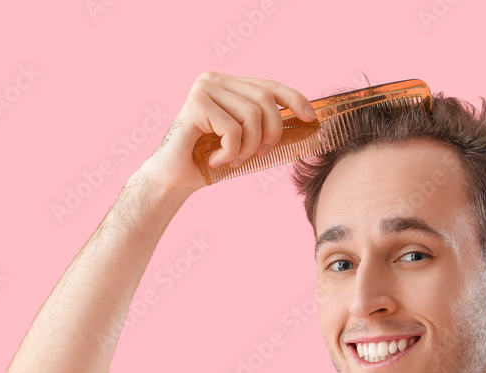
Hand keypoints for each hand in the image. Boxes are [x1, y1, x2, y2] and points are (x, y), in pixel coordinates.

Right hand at [137, 71, 316, 194]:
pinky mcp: (195, 104)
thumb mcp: (246, 139)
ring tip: (233, 159)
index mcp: (228, 83)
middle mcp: (214, 80)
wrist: (175, 179)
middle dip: (271, 133)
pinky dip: (231, 153)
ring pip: (252, 116)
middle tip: (260, 154)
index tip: (311, 118)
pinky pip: (233, 130)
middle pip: (265, 100)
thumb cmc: (211, 161)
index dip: (295, 100)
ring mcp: (203, 89)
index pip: (270, 85)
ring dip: (249, 147)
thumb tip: (307, 119)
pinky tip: (216, 159)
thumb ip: (266, 124)